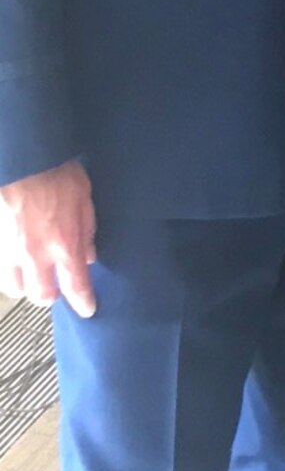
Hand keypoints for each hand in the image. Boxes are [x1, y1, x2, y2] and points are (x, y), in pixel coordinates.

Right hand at [0, 160, 97, 317]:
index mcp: (64, 243)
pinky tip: (20, 266)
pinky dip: (13, 274)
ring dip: (30, 287)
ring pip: (18, 288)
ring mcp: (14, 251)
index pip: (75, 285)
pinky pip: (4, 271)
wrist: (26, 161)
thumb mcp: (85, 198)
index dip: (83, 302)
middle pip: (43, 295)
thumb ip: (87, 231)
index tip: (88, 309)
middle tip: (61, 289)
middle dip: (54, 296)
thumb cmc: (58, 173)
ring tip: (38, 278)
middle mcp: (37, 254)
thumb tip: (89, 255)